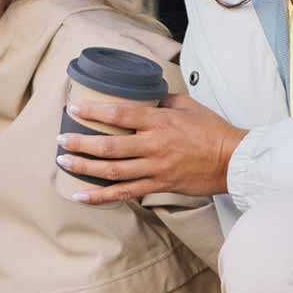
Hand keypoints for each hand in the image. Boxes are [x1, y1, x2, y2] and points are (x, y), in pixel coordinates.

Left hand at [58, 93, 246, 204]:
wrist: (232, 160)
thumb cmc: (212, 130)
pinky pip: (125, 193)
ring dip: (84, 168)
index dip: (93, 111)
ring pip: (112, 171)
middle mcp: (153, 146)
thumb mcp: (187, 105)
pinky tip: (82, 196)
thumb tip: (144, 96)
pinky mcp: (158, 186)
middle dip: (80, 143)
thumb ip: (162, 100)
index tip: (74, 108)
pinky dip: (101, 196)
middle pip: (109, 146)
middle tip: (61, 140)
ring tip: (64, 163)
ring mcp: (155, 168)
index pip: (119, 114)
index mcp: (160, 122)